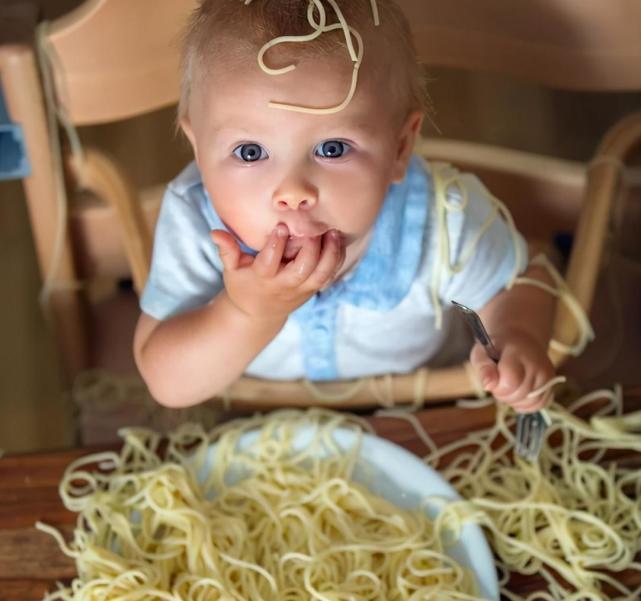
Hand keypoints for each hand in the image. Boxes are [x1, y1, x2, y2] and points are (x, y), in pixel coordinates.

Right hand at [211, 223, 344, 323]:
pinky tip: (338, 241)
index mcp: (263, 278)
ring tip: (333, 233)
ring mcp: (301, 289)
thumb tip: (214, 232)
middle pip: (302, 269)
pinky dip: (337, 260)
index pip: (269, 263)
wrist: (258, 315)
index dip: (276, 245)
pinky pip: (329, 276)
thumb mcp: (232, 270)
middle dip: (310, 249)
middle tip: (313, 228)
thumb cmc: (244, 285)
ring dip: (330, 254)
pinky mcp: (312, 289)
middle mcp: (284, 285)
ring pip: (321, 274)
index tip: (282, 226)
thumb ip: (227, 250)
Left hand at [469, 331, 554, 412]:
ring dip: (514, 401)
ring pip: (530, 402)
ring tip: (508, 386)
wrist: (521, 338)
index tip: (492, 379)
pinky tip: (518, 393)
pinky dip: (525, 404)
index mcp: (518, 353)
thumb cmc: (497, 348)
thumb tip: (488, 386)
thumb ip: (483, 369)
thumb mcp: (482, 353)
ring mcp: (548, 375)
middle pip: (520, 394)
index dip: (497, 387)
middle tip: (499, 381)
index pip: (510, 382)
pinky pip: (539, 404)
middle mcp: (537, 364)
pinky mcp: (552, 384)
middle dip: (503, 394)